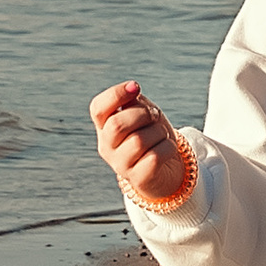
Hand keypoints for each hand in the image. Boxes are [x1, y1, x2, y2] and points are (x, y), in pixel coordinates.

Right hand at [90, 80, 191, 203]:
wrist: (166, 168)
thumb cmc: (151, 135)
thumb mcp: (142, 113)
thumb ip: (134, 103)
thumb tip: (133, 89)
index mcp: (104, 127)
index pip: (98, 108)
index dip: (115, 94)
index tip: (136, 87)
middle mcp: (107, 147)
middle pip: (117, 125)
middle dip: (143, 114)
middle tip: (154, 116)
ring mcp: (120, 165)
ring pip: (139, 141)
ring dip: (159, 132)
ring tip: (161, 135)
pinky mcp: (138, 179)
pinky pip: (155, 157)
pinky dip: (168, 148)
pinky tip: (167, 148)